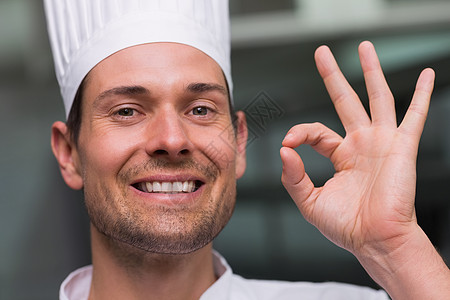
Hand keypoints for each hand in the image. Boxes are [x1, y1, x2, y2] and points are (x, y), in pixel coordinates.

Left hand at [280, 41, 434, 256]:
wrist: (375, 241)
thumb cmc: (346, 226)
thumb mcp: (309, 202)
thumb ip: (294, 177)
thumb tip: (283, 150)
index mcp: (341, 156)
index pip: (317, 131)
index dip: (300, 132)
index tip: (289, 142)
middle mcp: (362, 144)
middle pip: (346, 100)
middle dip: (334, 76)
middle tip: (322, 53)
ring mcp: (382, 142)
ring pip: (377, 98)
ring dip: (372, 71)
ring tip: (365, 47)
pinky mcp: (402, 147)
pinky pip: (414, 116)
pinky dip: (421, 95)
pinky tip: (427, 75)